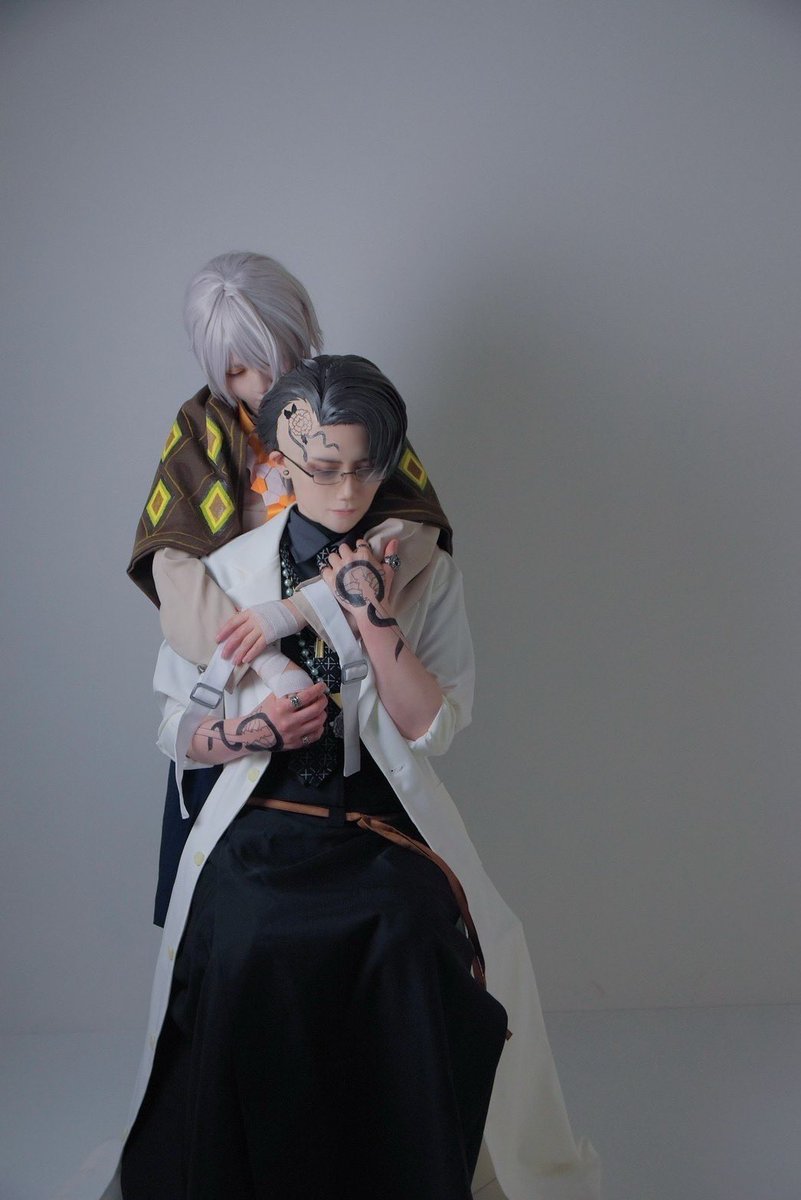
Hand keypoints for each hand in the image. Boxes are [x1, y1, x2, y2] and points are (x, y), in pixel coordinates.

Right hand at [194, 681, 328, 762]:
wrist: (251, 734)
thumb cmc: (262, 714)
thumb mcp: (272, 699)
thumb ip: (287, 693)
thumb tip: (302, 684)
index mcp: (282, 708)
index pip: (306, 696)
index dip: (317, 690)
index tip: (322, 686)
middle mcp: (289, 722)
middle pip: (316, 709)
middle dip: (323, 701)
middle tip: (323, 697)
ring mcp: (293, 734)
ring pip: (318, 723)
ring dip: (323, 714)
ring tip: (320, 709)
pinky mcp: (295, 744)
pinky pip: (314, 736)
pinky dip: (319, 728)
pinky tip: (317, 723)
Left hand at [217, 599, 303, 665]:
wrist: (294, 610)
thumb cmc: (277, 611)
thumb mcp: (260, 609)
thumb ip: (249, 614)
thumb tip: (237, 613)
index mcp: (250, 612)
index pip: (233, 622)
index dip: (224, 631)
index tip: (217, 639)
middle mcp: (254, 620)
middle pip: (237, 634)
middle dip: (229, 646)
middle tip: (223, 655)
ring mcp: (262, 627)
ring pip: (246, 642)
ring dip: (239, 653)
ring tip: (233, 661)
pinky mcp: (270, 635)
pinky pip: (258, 646)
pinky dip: (251, 654)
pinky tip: (246, 660)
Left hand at [320, 537, 399, 624]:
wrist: (369, 607)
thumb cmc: (380, 589)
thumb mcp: (388, 571)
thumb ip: (390, 554)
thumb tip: (394, 540)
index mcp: (363, 554)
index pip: (359, 542)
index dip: (360, 548)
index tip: (361, 555)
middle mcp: (349, 558)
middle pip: (343, 547)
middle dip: (346, 553)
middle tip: (349, 562)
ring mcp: (338, 568)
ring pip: (332, 556)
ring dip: (336, 561)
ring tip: (340, 568)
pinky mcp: (330, 579)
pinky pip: (324, 569)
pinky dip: (327, 572)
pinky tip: (332, 576)